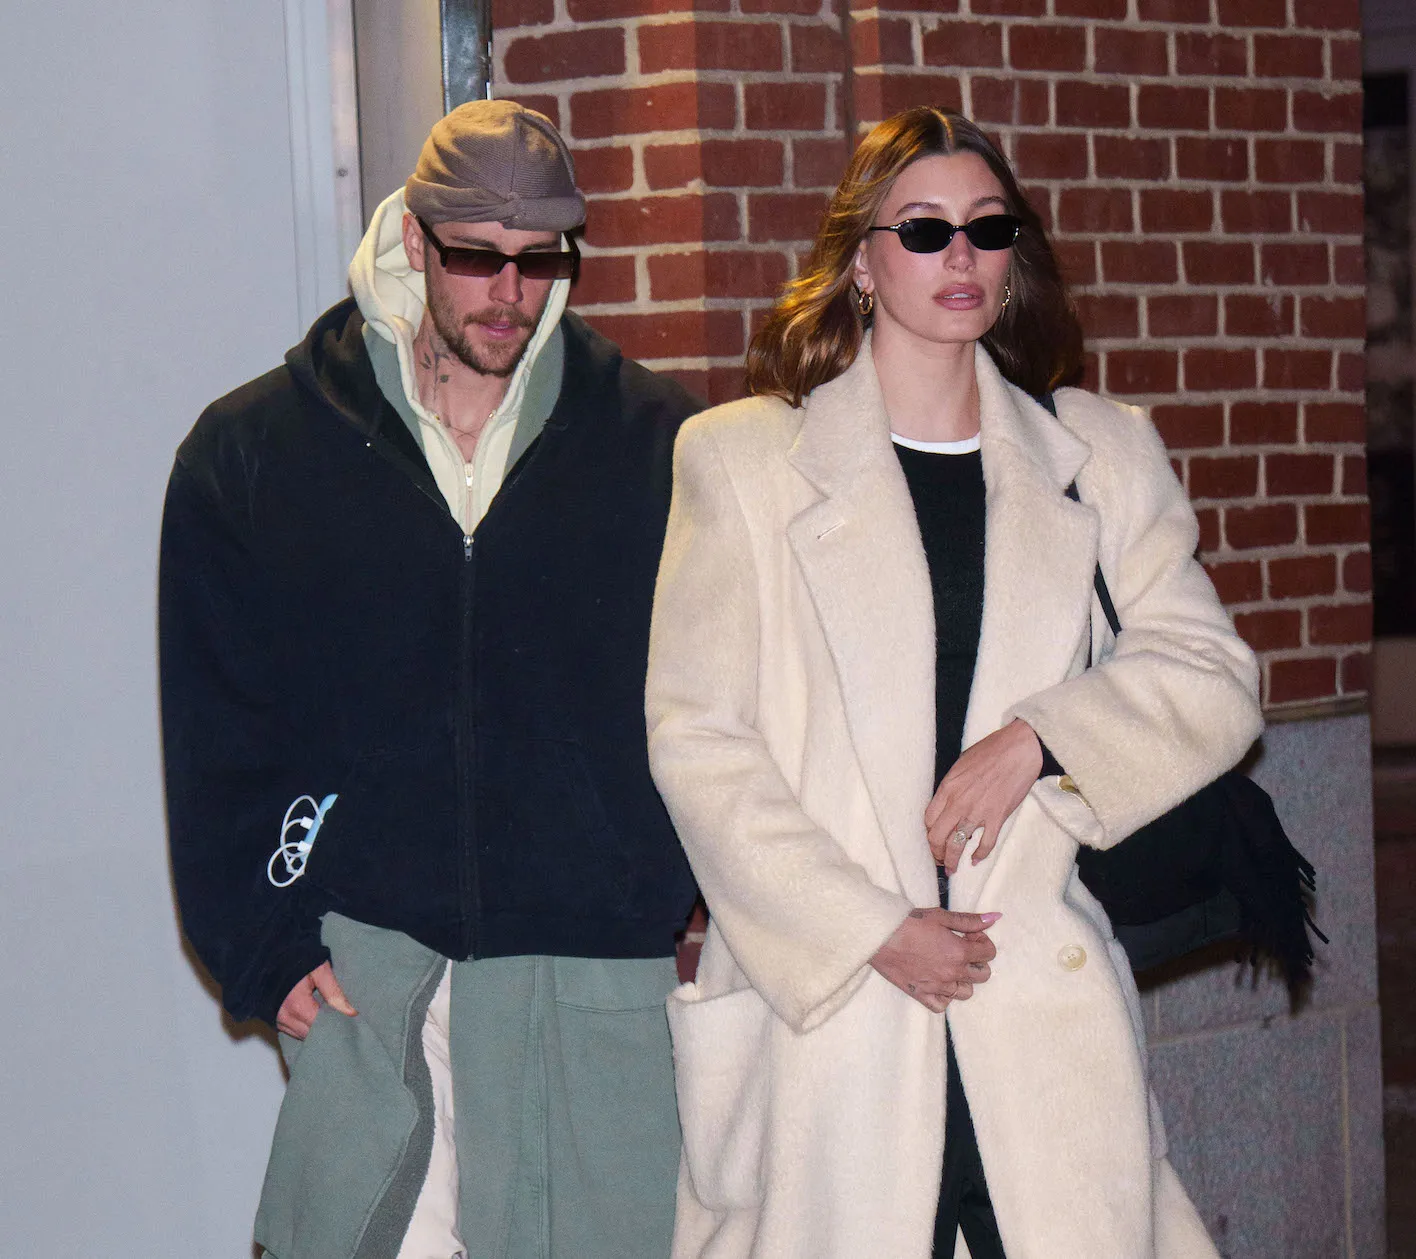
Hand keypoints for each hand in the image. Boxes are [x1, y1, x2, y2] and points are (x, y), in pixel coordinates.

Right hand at [276, 960, 356, 1038]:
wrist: (270, 953)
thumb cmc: (296, 957)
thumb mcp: (319, 969)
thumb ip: (334, 992)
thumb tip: (351, 1012)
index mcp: (297, 1005)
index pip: (321, 1027)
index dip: (336, 1025)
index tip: (349, 1021)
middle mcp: (283, 1017)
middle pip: (310, 1035)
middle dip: (326, 1030)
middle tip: (341, 1020)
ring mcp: (275, 1020)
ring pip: (300, 1035)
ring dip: (313, 1030)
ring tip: (328, 1018)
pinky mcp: (272, 1018)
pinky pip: (290, 1030)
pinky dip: (302, 1027)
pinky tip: (313, 1017)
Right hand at [870, 908, 999, 1012]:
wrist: (879, 935)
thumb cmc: (909, 922)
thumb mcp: (940, 916)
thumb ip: (969, 920)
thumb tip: (995, 918)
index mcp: (959, 952)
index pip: (989, 953)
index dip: (982, 941)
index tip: (969, 935)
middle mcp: (951, 973)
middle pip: (982, 975)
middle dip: (977, 961)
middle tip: (962, 949)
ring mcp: (937, 986)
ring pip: (966, 992)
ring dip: (963, 979)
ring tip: (950, 965)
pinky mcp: (921, 994)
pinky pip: (942, 1005)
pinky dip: (944, 996)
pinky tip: (938, 981)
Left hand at [926, 719, 1042, 874]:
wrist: (1018, 749)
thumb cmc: (991, 751)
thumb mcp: (961, 765)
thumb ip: (952, 786)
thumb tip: (948, 803)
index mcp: (947, 788)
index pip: (928, 820)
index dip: (928, 834)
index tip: (932, 839)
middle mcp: (958, 803)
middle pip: (937, 837)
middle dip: (935, 852)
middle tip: (939, 859)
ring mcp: (977, 812)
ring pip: (957, 845)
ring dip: (952, 861)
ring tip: (952, 868)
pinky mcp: (997, 817)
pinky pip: (985, 844)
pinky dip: (980, 855)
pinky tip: (976, 859)